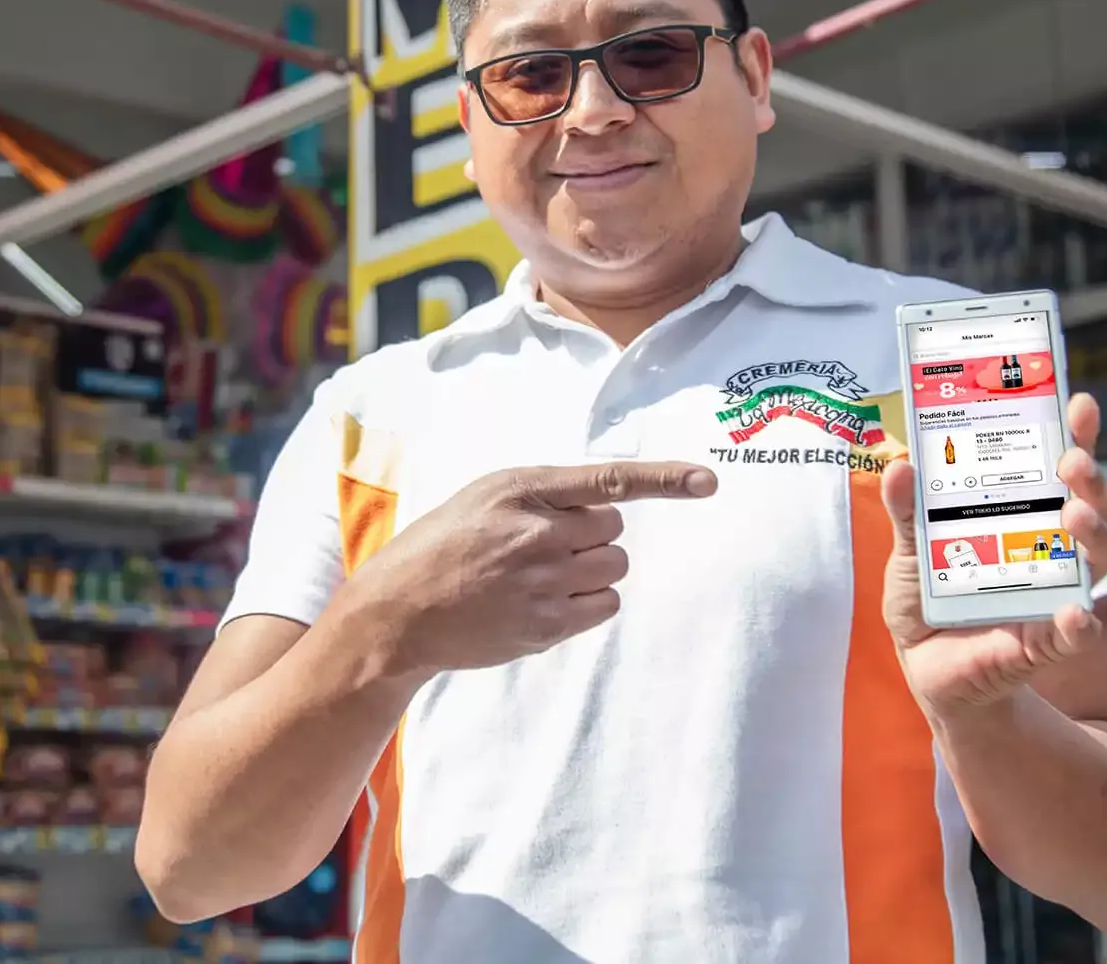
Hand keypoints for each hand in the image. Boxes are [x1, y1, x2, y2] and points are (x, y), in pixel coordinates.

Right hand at [343, 461, 717, 678]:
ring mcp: (542, 583)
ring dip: (592, 570)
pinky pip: (604, 606)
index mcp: (521, 490)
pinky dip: (588, 602)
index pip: (607, 481)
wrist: (398, 611)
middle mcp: (536, 534)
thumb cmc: (444, 545)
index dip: (664, 479)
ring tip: (541, 576)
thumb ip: (544, 494)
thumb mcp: (485, 497)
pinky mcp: (545, 626)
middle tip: (544, 547)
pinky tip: (545, 601)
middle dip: (592, 537)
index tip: (708, 481)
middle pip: (614, 530)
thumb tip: (608, 505)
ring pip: (614, 568)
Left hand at [882, 393, 1106, 718]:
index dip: (1075, 434)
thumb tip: (901, 465)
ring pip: (1095, 556)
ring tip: (1074, 517)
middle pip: (1089, 501)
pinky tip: (1076, 613)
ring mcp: (1056, 590)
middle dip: (1089, 476)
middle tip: (1071, 461)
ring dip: (1093, 532)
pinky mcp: (1049, 640)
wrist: (926, 666)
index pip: (1057, 466)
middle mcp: (1049, 545)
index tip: (1078, 402)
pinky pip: (1077, 631)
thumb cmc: (926, 597)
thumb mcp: (908, 548)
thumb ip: (907, 510)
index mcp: (1020, 513)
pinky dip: (1080, 623)